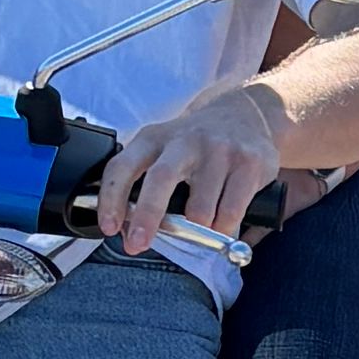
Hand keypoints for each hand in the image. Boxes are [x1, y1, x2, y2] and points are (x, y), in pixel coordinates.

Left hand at [88, 79, 289, 252]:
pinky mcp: (248, 163)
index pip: (123, 166)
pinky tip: (220, 229)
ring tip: (198, 236)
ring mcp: (219, 150)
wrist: (245, 113)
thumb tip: (129, 233)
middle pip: (160, 179)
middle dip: (146, 216)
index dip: (112, 198)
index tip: (109, 227)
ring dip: (196, 233)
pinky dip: (223, 230)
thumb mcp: (163, 151)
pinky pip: (231, 211)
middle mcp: (185, 141)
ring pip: (200, 208)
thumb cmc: (196, 144)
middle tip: (138, 244)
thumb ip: (145, 186)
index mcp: (154, 139)